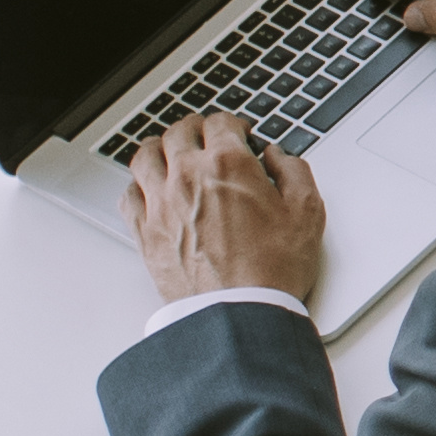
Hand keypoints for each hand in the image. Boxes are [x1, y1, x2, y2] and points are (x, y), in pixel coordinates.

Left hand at [130, 112, 328, 308]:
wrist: (239, 314)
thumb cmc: (272, 269)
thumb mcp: (307, 212)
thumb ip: (294, 171)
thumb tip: (279, 156)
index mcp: (227, 164)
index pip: (219, 122)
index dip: (232, 124)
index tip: (239, 134)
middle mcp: (187, 176)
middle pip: (178, 132)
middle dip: (195, 129)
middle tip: (205, 136)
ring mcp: (160, 204)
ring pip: (145, 156)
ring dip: (159, 149)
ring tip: (169, 152)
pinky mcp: (144, 232)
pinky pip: (128, 194)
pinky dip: (138, 186)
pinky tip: (150, 190)